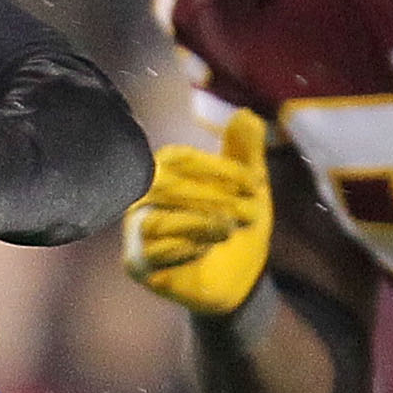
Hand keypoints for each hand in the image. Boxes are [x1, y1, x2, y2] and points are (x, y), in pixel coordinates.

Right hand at [123, 109, 272, 317]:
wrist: (240, 277)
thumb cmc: (238, 223)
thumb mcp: (251, 188)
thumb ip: (246, 153)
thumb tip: (246, 115)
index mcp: (165, 170)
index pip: (182, 159)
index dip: (219, 169)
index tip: (255, 183)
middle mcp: (143, 195)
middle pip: (167, 187)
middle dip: (211, 198)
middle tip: (248, 211)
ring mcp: (137, 230)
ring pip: (157, 220)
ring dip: (197, 223)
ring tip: (228, 228)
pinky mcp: (138, 263)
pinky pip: (151, 252)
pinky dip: (181, 248)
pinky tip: (207, 249)